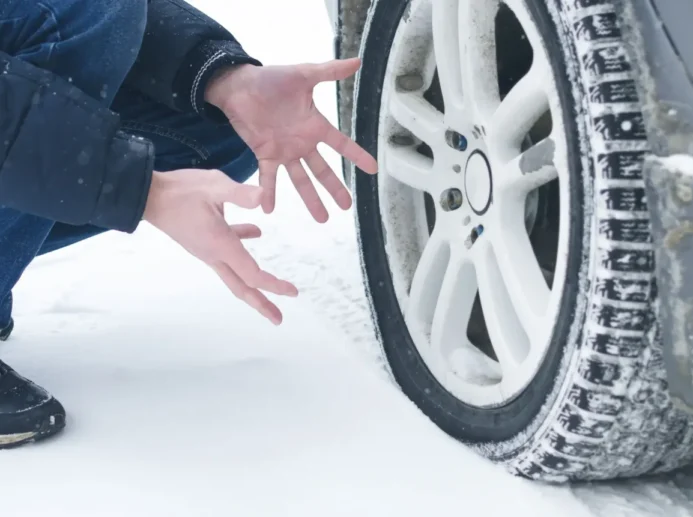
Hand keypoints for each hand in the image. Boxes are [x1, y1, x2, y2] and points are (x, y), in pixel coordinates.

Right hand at [143, 169, 297, 324]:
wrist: (148, 196)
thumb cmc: (180, 191)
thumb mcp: (214, 186)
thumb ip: (240, 194)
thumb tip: (263, 198)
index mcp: (221, 245)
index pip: (252, 274)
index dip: (273, 285)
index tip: (292, 292)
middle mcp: (214, 254)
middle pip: (241, 286)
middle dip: (261, 303)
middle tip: (278, 319)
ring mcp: (207, 250)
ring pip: (235, 272)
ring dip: (253, 282)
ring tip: (271, 287)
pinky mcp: (203, 241)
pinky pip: (227, 250)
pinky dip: (242, 247)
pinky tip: (256, 232)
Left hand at [204, 58, 377, 222]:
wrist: (240, 86)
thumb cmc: (271, 79)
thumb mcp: (303, 74)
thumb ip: (329, 71)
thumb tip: (358, 62)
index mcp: (315, 125)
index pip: (342, 144)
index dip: (358, 156)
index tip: (373, 169)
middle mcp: (303, 142)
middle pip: (323, 170)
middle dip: (335, 188)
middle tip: (347, 206)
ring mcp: (284, 151)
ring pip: (301, 180)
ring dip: (310, 199)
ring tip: (322, 219)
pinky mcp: (264, 154)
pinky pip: (268, 177)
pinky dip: (267, 192)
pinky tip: (268, 209)